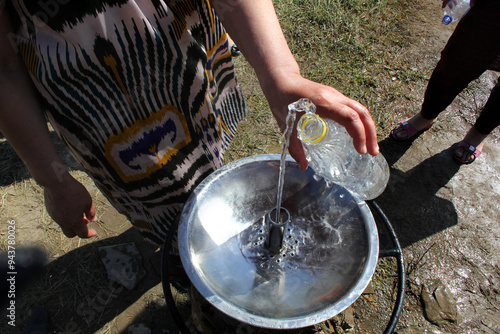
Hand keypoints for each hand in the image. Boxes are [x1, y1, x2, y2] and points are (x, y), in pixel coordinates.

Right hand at [43, 173, 96, 237]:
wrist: (56, 182)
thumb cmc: (74, 191)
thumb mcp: (88, 201)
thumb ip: (91, 213)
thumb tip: (94, 220)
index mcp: (74, 221)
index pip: (82, 234)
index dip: (90, 234)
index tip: (94, 232)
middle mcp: (63, 222)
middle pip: (71, 234)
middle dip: (79, 230)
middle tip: (85, 221)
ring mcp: (55, 217)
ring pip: (64, 225)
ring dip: (72, 222)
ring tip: (78, 211)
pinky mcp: (50, 211)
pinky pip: (59, 218)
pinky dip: (65, 217)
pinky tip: (69, 206)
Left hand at [262, 71, 378, 170]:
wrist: (281, 80)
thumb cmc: (282, 101)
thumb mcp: (287, 127)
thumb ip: (295, 148)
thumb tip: (303, 167)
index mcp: (324, 103)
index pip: (350, 117)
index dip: (359, 134)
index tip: (360, 150)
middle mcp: (334, 97)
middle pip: (361, 113)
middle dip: (370, 133)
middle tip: (373, 152)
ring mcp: (336, 95)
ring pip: (360, 109)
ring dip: (368, 127)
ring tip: (370, 146)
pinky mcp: (335, 96)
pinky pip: (353, 108)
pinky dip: (360, 121)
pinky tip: (359, 134)